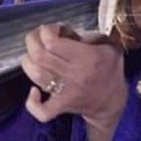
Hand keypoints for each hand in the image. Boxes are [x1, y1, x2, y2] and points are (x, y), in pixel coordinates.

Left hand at [20, 24, 127, 140]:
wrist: (113, 100)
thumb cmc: (109, 69)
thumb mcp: (110, 45)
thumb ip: (92, 34)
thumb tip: (67, 31)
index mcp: (87, 58)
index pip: (53, 42)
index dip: (47, 31)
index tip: (54, 30)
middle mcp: (75, 74)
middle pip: (40, 56)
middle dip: (33, 40)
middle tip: (38, 37)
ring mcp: (67, 92)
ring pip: (36, 75)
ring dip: (28, 61)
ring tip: (33, 55)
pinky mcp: (62, 106)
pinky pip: (43, 111)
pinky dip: (33, 103)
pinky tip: (33, 91)